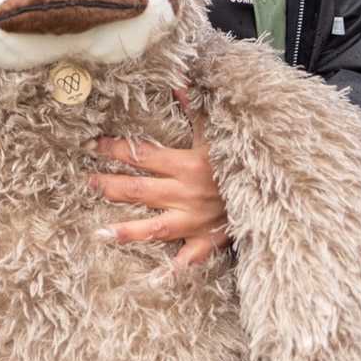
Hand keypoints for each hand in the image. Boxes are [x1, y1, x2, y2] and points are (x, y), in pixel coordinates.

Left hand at [88, 87, 229, 266]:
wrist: (274, 188)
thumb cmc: (240, 159)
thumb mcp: (218, 131)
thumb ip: (194, 107)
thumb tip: (178, 79)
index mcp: (185, 164)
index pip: (141, 155)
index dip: (114, 149)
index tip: (90, 145)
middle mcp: (185, 194)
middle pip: (138, 190)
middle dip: (109, 185)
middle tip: (86, 183)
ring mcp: (194, 221)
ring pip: (154, 228)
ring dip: (126, 231)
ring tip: (99, 234)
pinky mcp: (207, 241)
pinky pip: (187, 260)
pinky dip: (171, 272)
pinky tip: (150, 282)